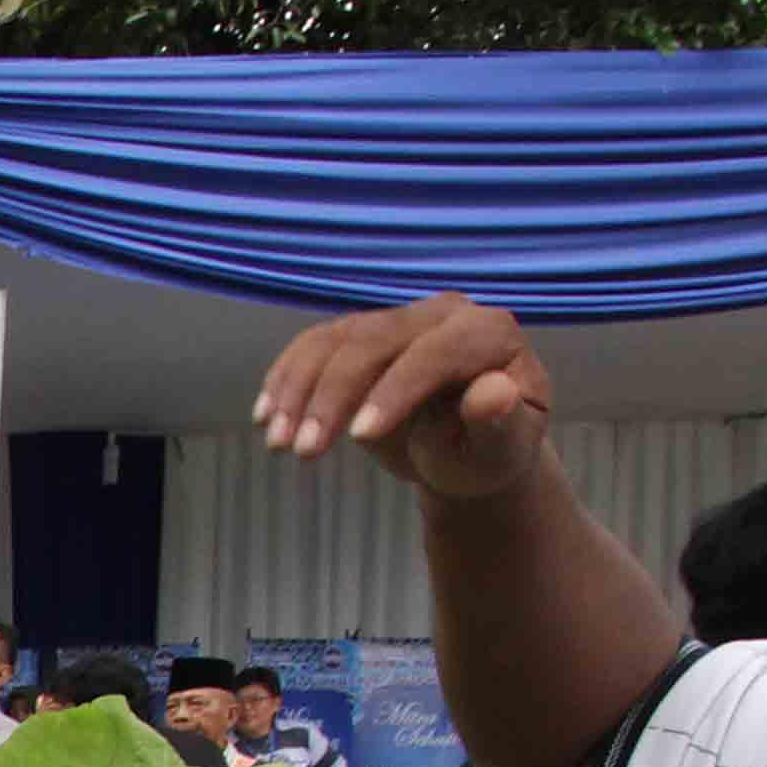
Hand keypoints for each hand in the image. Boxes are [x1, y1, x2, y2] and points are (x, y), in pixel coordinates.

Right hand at [250, 297, 556, 498]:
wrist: (466, 450)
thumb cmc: (487, 453)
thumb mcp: (501, 451)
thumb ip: (500, 423)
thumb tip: (493, 393)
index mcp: (489, 334)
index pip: (436, 352)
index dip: (396, 390)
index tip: (359, 439)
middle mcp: (442, 314)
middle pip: (376, 341)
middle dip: (333, 395)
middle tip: (303, 452)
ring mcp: (398, 319)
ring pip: (337, 339)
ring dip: (298, 390)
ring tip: (277, 444)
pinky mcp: (362, 333)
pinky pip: (315, 344)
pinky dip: (285, 378)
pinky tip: (265, 416)